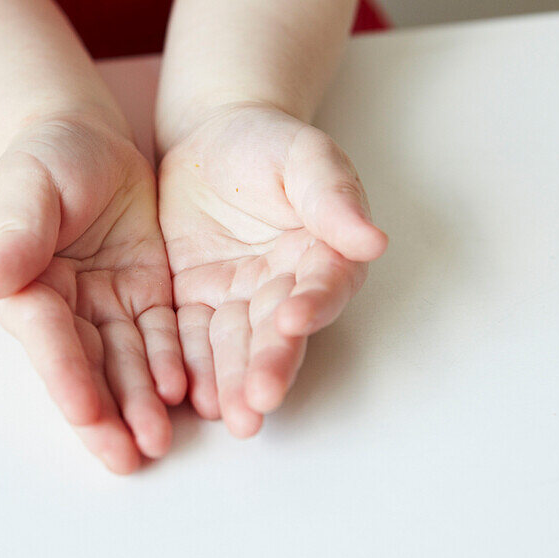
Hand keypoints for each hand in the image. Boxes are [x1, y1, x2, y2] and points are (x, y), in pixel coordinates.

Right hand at [0, 114, 184, 472]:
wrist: (85, 140)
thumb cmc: (45, 155)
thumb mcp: (28, 184)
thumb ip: (15, 232)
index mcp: (24, 281)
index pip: (47, 334)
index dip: (65, 374)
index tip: (85, 411)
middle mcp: (62, 304)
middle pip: (85, 365)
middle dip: (105, 413)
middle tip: (128, 458)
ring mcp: (103, 303)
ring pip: (124, 362)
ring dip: (139, 404)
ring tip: (159, 444)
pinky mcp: (141, 294)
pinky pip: (157, 336)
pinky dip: (169, 366)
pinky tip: (186, 395)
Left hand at [157, 103, 386, 436]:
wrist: (213, 139)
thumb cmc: (269, 143)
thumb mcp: (305, 157)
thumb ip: (333, 196)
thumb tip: (373, 239)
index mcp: (323, 255)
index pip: (321, 287)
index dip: (311, 307)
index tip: (293, 321)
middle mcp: (284, 288)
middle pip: (277, 332)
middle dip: (268, 367)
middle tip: (259, 403)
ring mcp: (239, 299)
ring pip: (235, 346)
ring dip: (232, 383)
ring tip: (228, 418)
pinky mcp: (196, 300)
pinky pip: (191, 335)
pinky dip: (190, 365)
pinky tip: (185, 395)